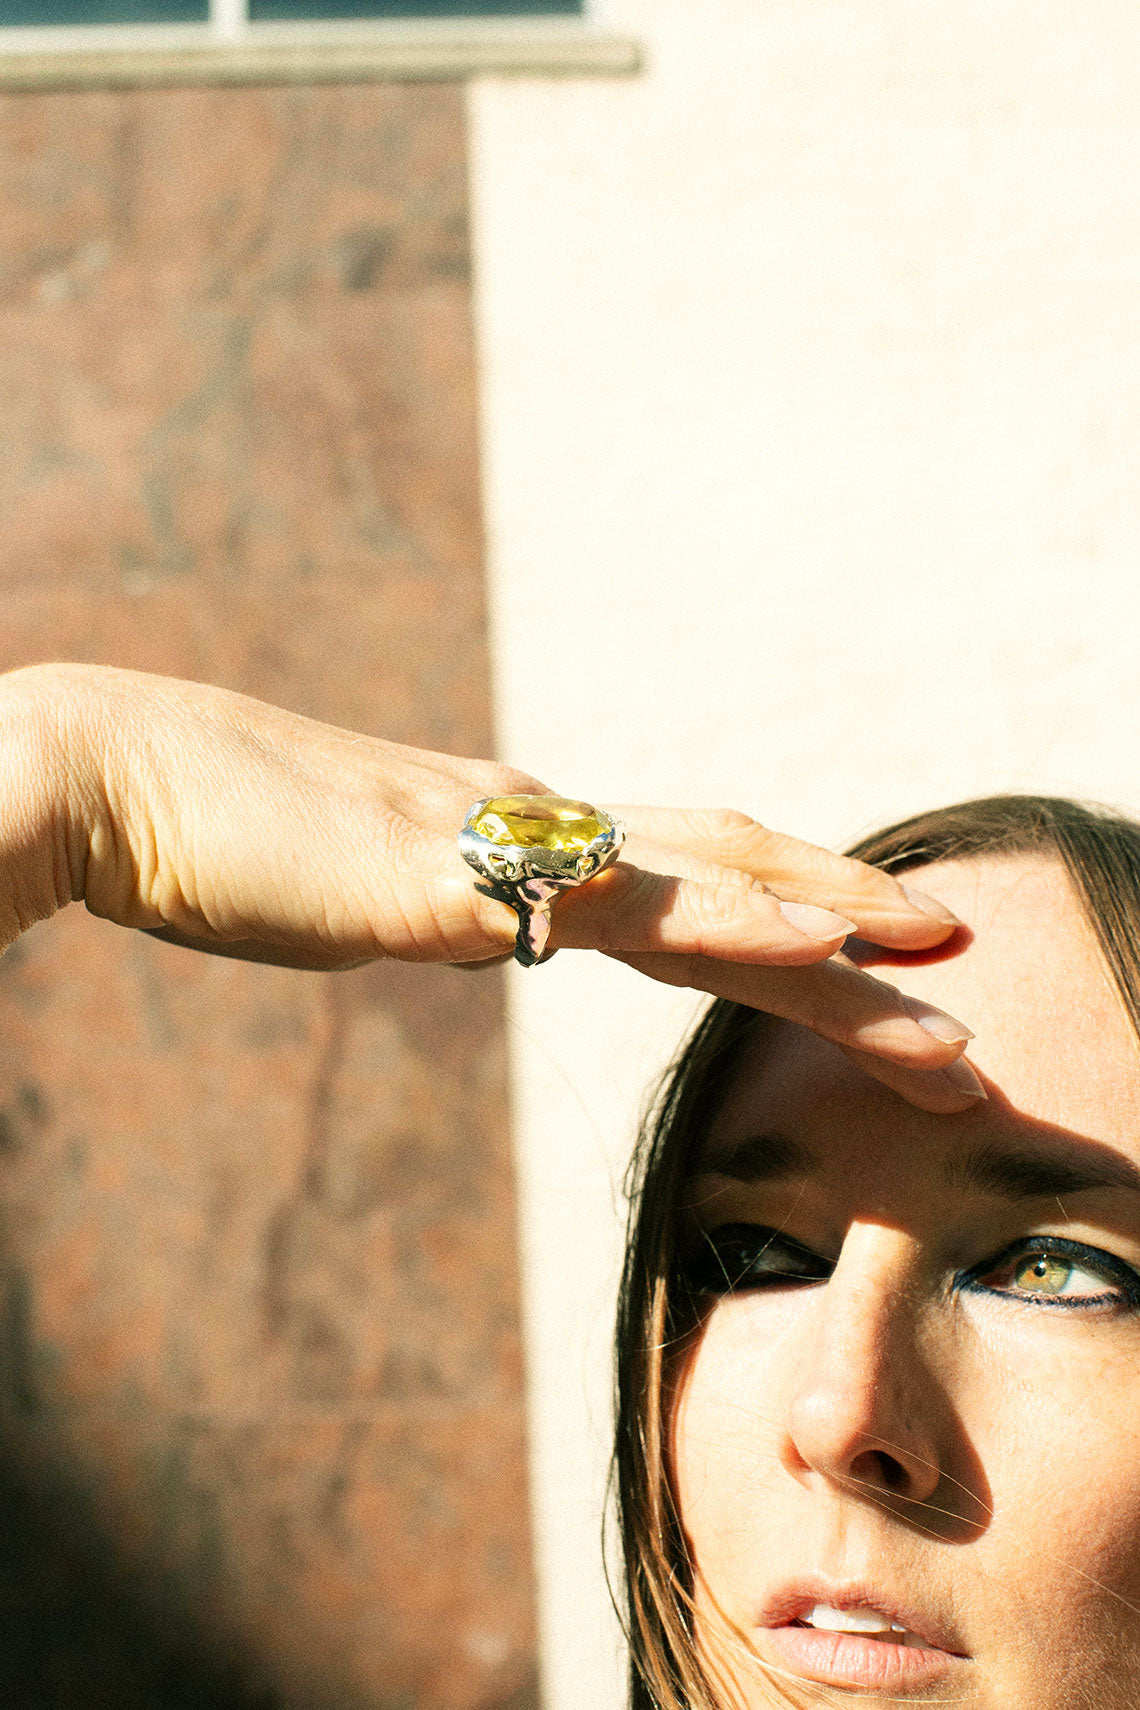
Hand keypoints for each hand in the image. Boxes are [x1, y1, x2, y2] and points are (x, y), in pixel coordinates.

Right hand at [0, 663, 977, 1113]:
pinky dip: (738, 923)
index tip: (872, 948)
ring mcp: (499, 844)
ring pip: (711, 886)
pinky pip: (619, 908)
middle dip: (854, 922)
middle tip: (962, 964)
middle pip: (731, 869)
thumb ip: (434, 897)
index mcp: (513, 825)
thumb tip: (472, 920)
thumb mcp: (357, 882)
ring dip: (840, 941)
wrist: (114, 779)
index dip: (787, 900)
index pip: (683, 869)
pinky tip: (821, 947)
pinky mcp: (449, 883)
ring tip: (948, 993)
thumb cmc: (220, 836)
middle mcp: (532, 819)